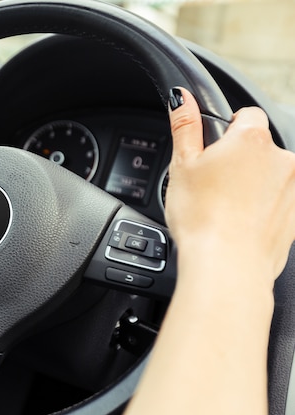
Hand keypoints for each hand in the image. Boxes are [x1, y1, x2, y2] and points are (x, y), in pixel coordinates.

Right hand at [165, 87, 294, 279]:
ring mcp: (294, 188)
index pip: (245, 114)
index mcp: (252, 140)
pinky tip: (238, 222)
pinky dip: (260, 208)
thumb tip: (182, 97)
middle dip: (238, 160)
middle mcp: (283, 159)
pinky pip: (277, 202)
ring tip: (223, 208)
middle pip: (258, 147)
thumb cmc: (203, 218)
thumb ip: (185, 126)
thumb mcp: (182, 165)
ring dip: (251, 185)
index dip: (224, 130)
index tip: (210, 150)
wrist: (227, 266)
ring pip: (269, 176)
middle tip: (211, 184)